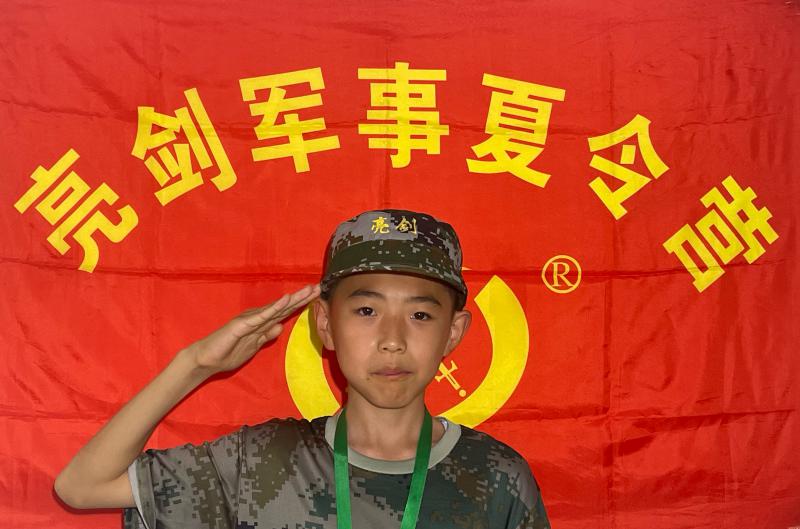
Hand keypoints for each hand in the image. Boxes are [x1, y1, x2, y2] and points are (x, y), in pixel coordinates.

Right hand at [185, 283, 320, 373]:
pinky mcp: (242, 325)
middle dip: (302, 298)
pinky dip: (274, 307)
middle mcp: (257, 318)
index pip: (284, 313)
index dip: (300, 304)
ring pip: (276, 308)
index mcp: (261, 323)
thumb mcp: (253, 346)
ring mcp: (250, 320)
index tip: (316, 297)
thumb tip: (279, 327)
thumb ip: (266, 336)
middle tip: (319, 287)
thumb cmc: (228, 353)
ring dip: (293, 299)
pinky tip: (285, 300)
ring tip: (308, 290)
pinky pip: (261, 316)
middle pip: (284, 307)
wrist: (206, 360)